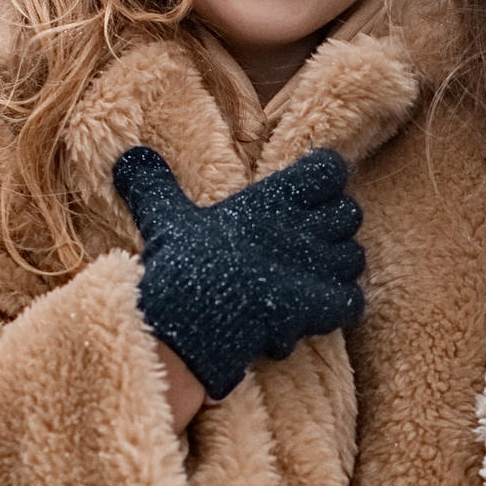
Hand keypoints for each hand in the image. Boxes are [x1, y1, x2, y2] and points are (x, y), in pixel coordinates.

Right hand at [112, 145, 366, 402]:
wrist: (190, 327)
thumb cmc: (179, 270)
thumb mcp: (164, 220)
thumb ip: (154, 186)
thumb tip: (130, 157)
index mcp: (270, 200)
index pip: (329, 169)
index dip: (325, 181)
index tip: (308, 194)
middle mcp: (301, 228)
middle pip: (350, 213)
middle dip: (334, 229)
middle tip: (307, 245)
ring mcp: (315, 268)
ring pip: (354, 258)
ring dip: (336, 271)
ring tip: (308, 283)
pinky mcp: (321, 306)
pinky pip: (354, 300)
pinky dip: (339, 307)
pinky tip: (313, 315)